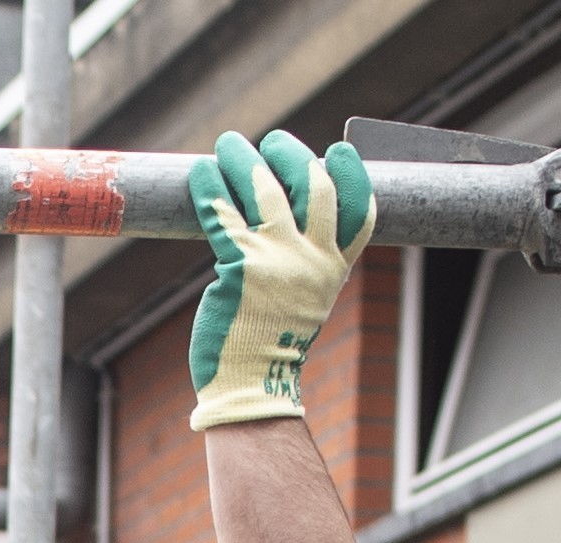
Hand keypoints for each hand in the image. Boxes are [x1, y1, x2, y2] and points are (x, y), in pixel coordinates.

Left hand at [184, 129, 372, 432]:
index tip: (338, 151)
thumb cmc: (273, 339)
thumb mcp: (307, 296)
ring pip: (264, 190)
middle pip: (313, 185)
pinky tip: (201, 172)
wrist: (252, 383)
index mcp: (334, 266)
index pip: (359, 208)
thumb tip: (284, 209)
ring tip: (230, 143)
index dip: (352, 174)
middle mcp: (312, 259)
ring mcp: (277, 261)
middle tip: (271, 141)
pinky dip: (210, 186)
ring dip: (244, 159)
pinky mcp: (239, 267)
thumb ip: (307, 257)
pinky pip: (223, 213)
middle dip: (292, 154)